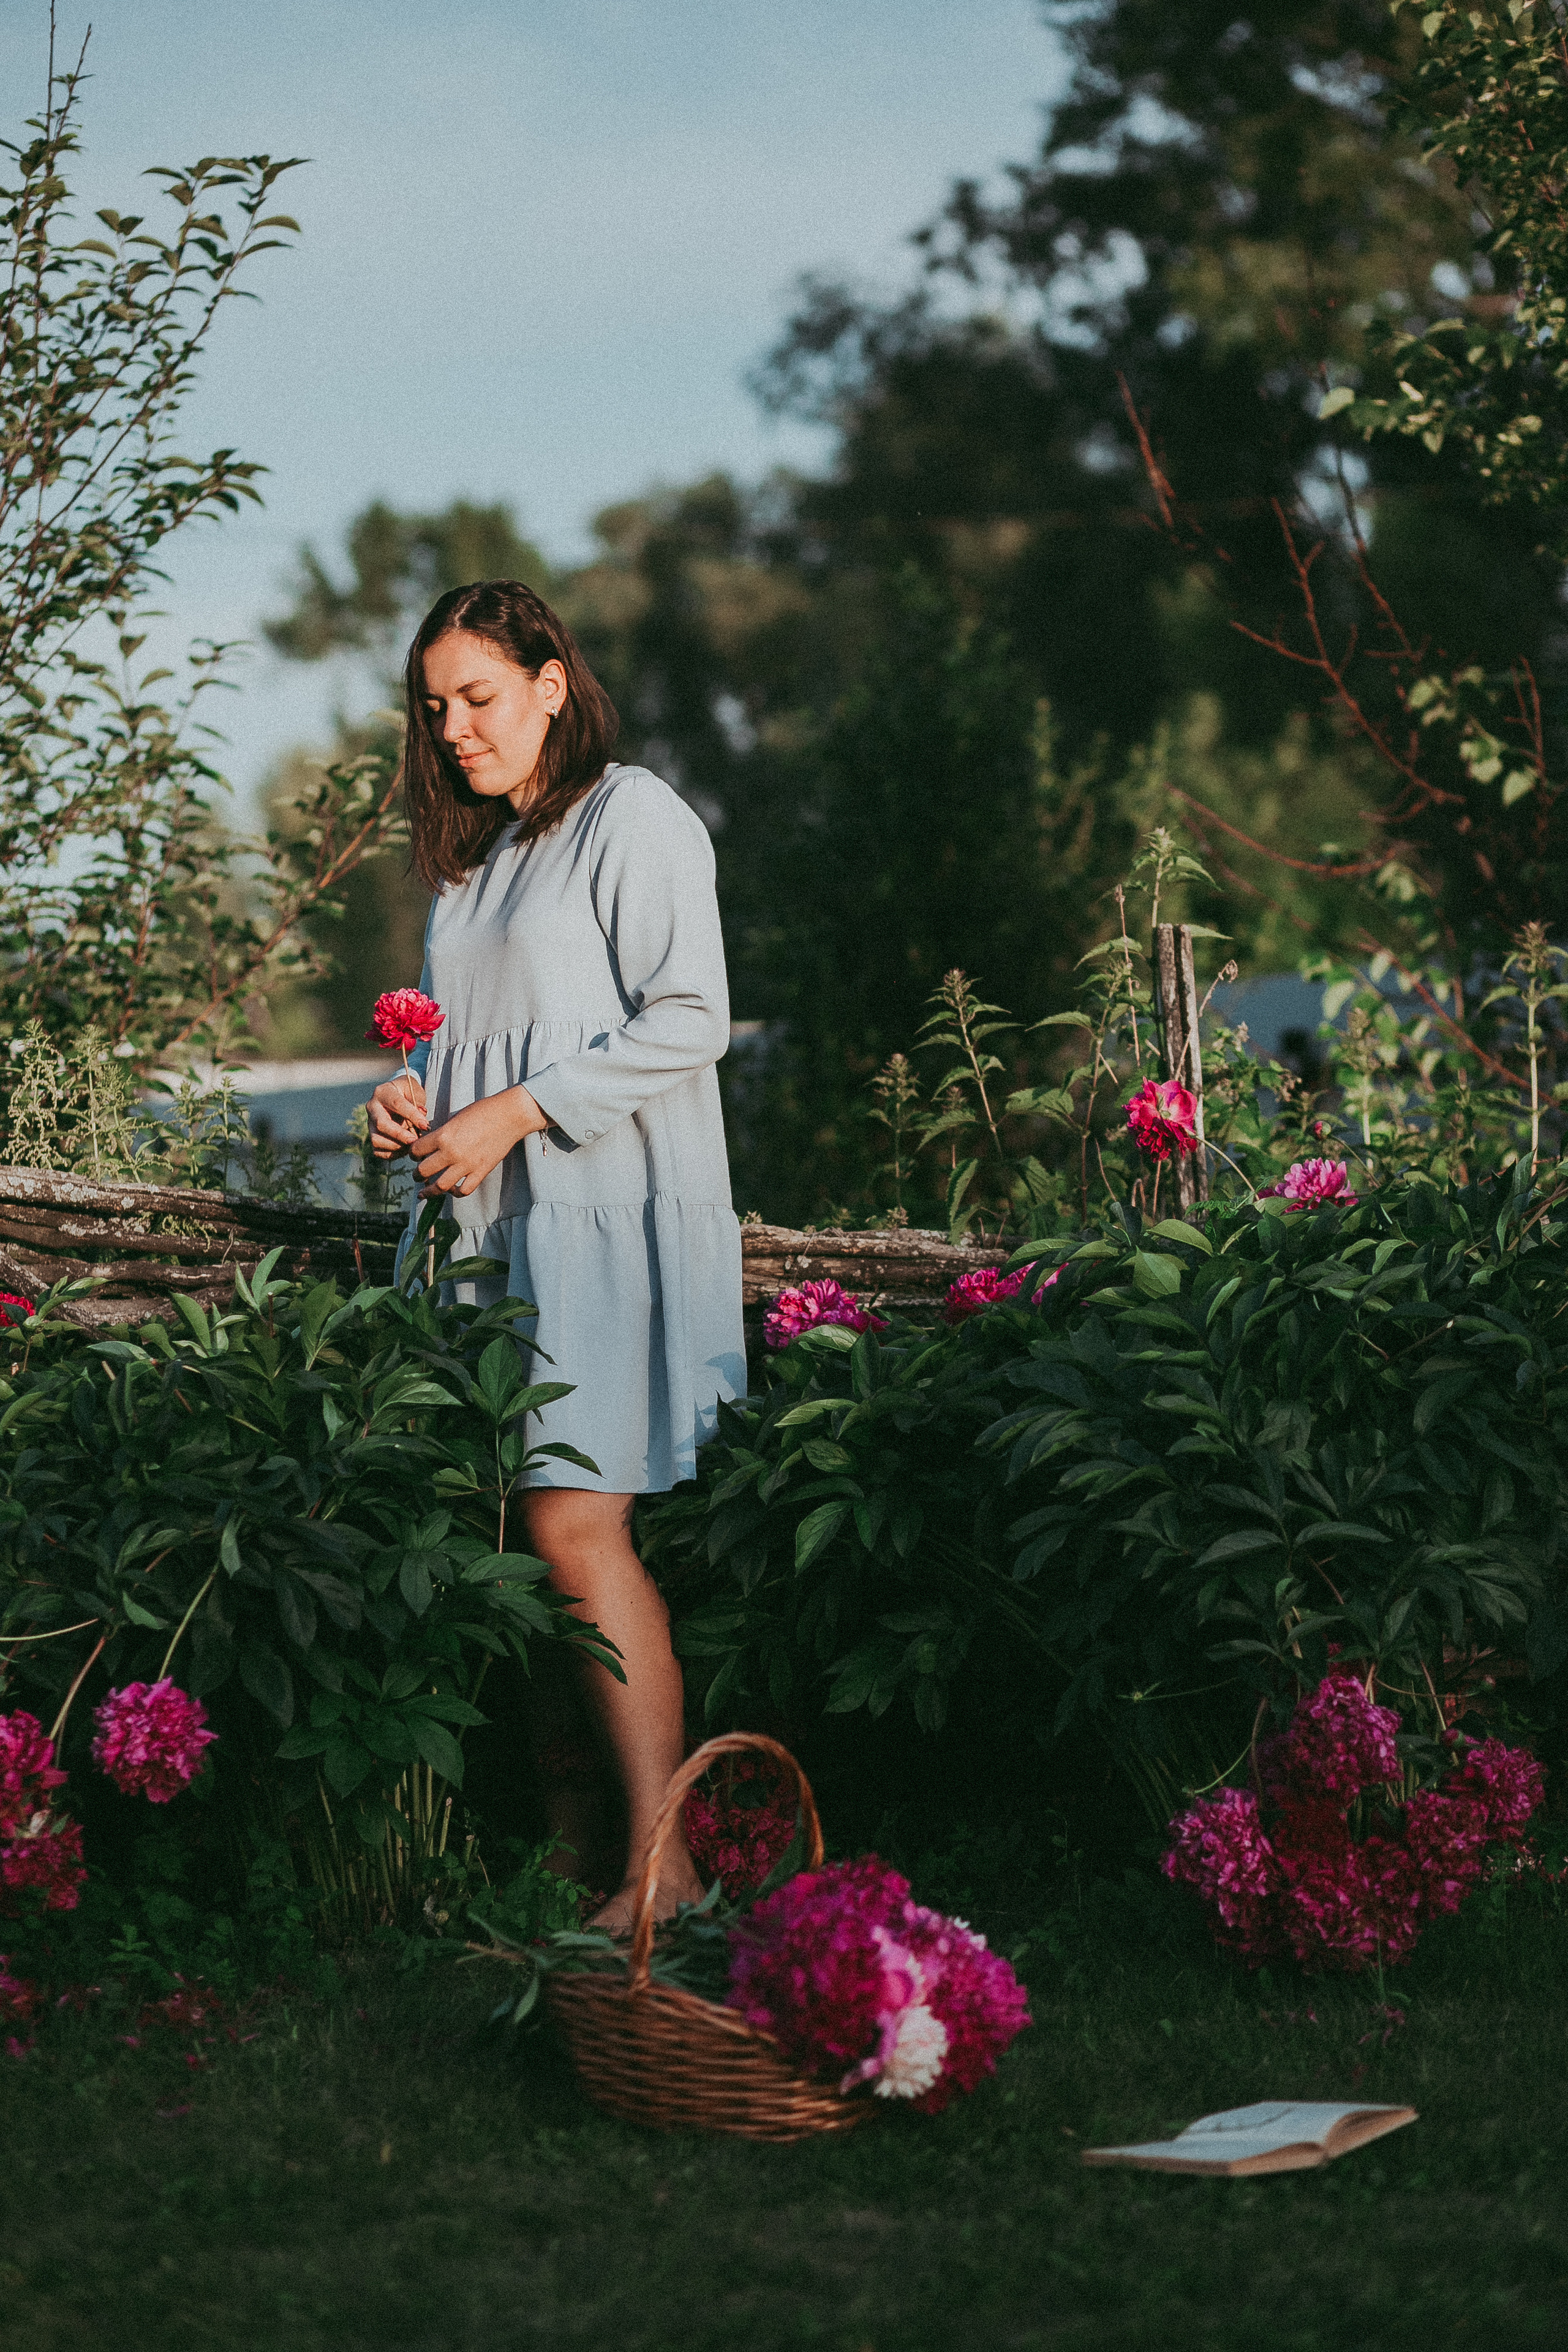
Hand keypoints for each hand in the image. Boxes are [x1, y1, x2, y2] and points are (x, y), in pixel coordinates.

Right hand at [367, 1075, 427, 1159]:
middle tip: (414, 1140)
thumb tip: (421, 1119)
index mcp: (383, 1092)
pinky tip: (405, 1150)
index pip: (397, 1104)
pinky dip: (392, 1154)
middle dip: (399, 1135)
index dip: (412, 1116)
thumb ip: (418, 1102)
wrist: (398, 1097)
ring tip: (411, 1146)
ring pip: (376, 1140)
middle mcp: (372, 1107)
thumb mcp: (415, 1090)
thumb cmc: (408, 1093)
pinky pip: (378, 1151)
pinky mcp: (372, 1136)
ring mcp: (370, 1123)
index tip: (425, 1126)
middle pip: (381, 1124)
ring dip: (396, 1146)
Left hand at [410, 1086, 546, 1198]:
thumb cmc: (483, 1111)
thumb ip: (442, 1133)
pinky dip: (455, 1193)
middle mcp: (452, 1152)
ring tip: (425, 1191)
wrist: (509, 1115)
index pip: (417, 1150)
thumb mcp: (456, 1118)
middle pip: (424, 1171)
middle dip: (416, 1174)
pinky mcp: (481, 1171)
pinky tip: (452, 1190)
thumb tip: (431, 1145)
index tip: (414, 1155)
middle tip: (416, 1175)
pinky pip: (464, 1190)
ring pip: (441, 1186)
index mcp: (443, 1136)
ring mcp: (467, 1164)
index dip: (412, 1153)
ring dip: (429, 1190)